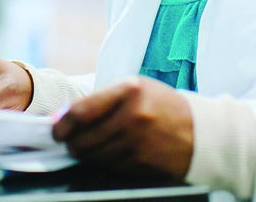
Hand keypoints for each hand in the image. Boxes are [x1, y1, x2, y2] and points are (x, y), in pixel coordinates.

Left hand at [52, 76, 192, 179]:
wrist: (200, 131)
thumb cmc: (162, 106)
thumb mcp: (135, 89)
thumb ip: (101, 100)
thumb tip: (63, 118)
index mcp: (129, 89)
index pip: (81, 111)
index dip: (61, 124)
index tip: (55, 129)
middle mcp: (133, 115)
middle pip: (83, 138)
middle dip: (70, 143)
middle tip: (69, 141)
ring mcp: (138, 141)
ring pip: (94, 156)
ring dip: (85, 154)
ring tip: (89, 147)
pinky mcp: (142, 162)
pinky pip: (110, 166)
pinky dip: (104, 163)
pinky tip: (110, 154)